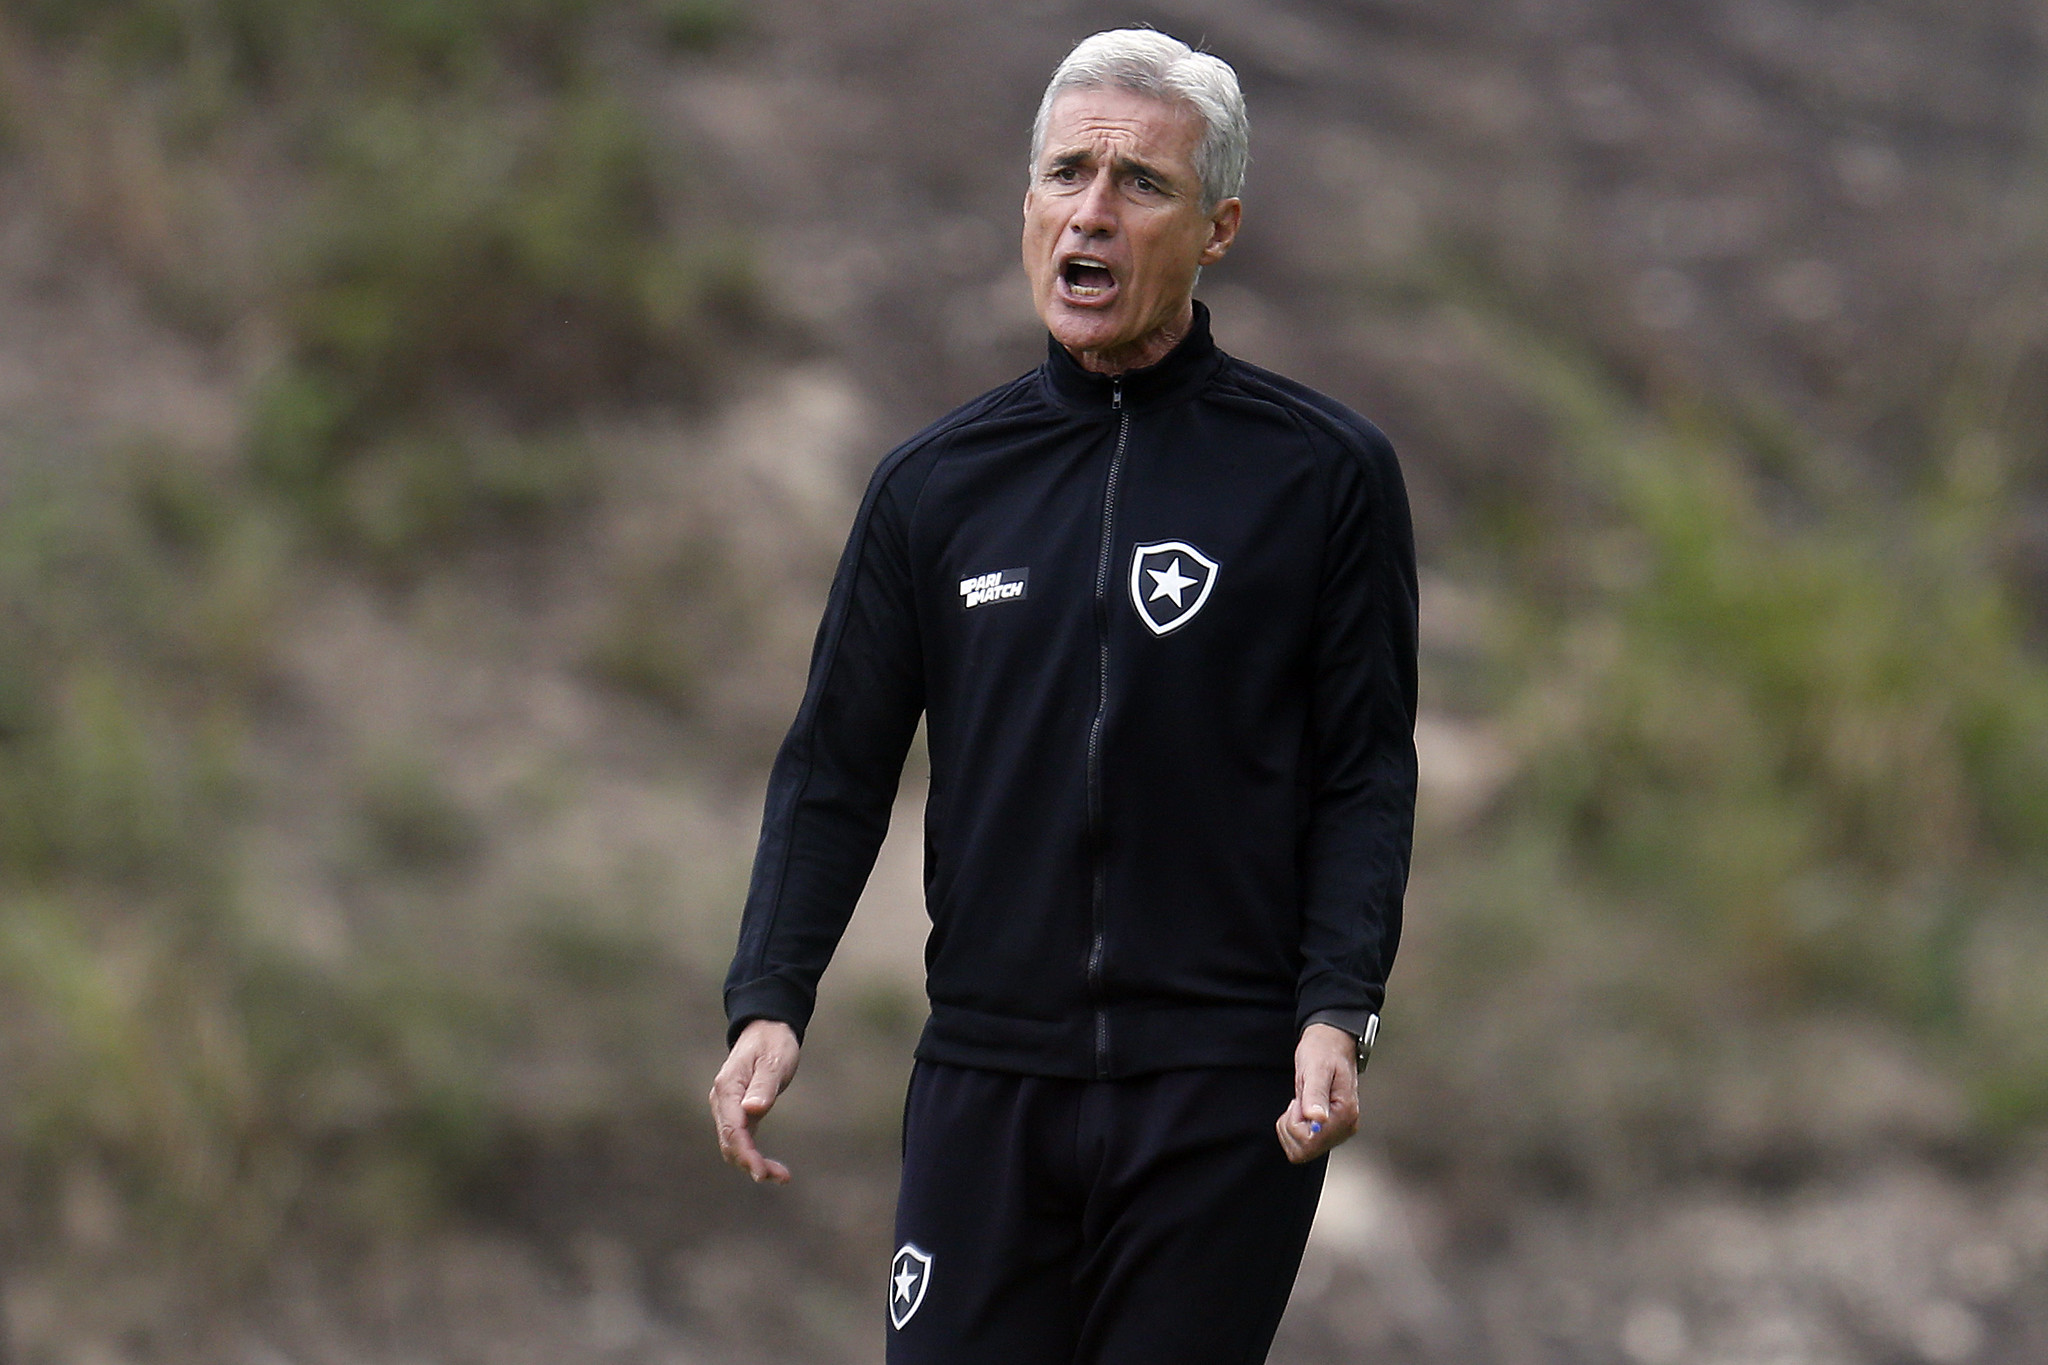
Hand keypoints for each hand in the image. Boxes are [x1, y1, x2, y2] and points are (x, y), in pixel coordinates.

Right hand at [709, 1018, 800, 1182]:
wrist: (767, 1029)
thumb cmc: (773, 1043)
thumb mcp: (775, 1060)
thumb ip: (764, 1085)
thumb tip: (752, 1110)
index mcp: (728, 1088)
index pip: (733, 1129)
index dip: (746, 1154)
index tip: (762, 1172)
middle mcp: (722, 1101)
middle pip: (730, 1142)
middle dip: (751, 1163)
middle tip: (780, 1177)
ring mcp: (728, 1108)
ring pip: (733, 1145)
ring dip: (752, 1163)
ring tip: (781, 1176)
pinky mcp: (738, 1113)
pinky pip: (741, 1139)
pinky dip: (753, 1155)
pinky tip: (771, 1167)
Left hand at [1276, 1022, 1359, 1162]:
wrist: (1331, 1043)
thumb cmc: (1323, 1051)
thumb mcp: (1315, 1067)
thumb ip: (1315, 1094)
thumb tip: (1317, 1119)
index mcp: (1345, 1114)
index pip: (1310, 1142)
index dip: (1295, 1123)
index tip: (1299, 1101)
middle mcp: (1345, 1127)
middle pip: (1305, 1151)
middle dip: (1292, 1127)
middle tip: (1299, 1101)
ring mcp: (1338, 1130)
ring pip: (1302, 1151)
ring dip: (1291, 1128)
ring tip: (1300, 1103)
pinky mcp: (1330, 1130)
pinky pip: (1303, 1145)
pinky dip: (1293, 1129)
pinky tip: (1301, 1110)